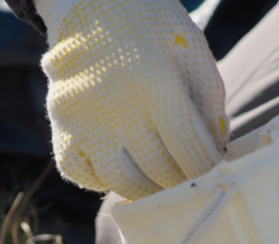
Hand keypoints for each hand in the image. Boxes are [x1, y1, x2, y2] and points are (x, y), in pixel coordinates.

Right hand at [36, 0, 228, 200]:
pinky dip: (107, 180)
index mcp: (153, 83)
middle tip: (195, 180)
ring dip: (149, 190)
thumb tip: (215, 153)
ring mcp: (81, 122)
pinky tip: (125, 167)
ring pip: (121, 183)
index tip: (219, 173)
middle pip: (159, 172)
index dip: (209, 169)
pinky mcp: (60, 129)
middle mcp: (113, 107)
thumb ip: (210, 101)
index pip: (190, 151)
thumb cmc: (151, 26)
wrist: (91, 3)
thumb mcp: (191, 48)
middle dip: (184, 182)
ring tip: (164, 181)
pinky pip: (84, 175)